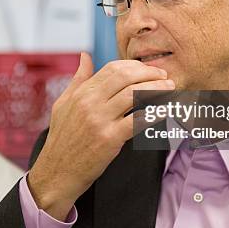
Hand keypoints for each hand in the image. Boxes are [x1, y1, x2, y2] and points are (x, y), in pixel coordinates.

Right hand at [27, 52, 174, 219]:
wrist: (57, 172)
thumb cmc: (62, 139)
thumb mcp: (63, 104)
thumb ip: (78, 79)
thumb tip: (85, 55)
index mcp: (81, 93)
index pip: (113, 69)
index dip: (135, 66)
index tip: (149, 70)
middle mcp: (90, 103)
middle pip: (126, 77)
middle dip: (149, 74)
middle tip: (165, 77)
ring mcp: (100, 120)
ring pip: (135, 95)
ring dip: (157, 89)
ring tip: (170, 89)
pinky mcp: (109, 139)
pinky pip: (138, 121)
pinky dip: (155, 113)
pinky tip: (166, 110)